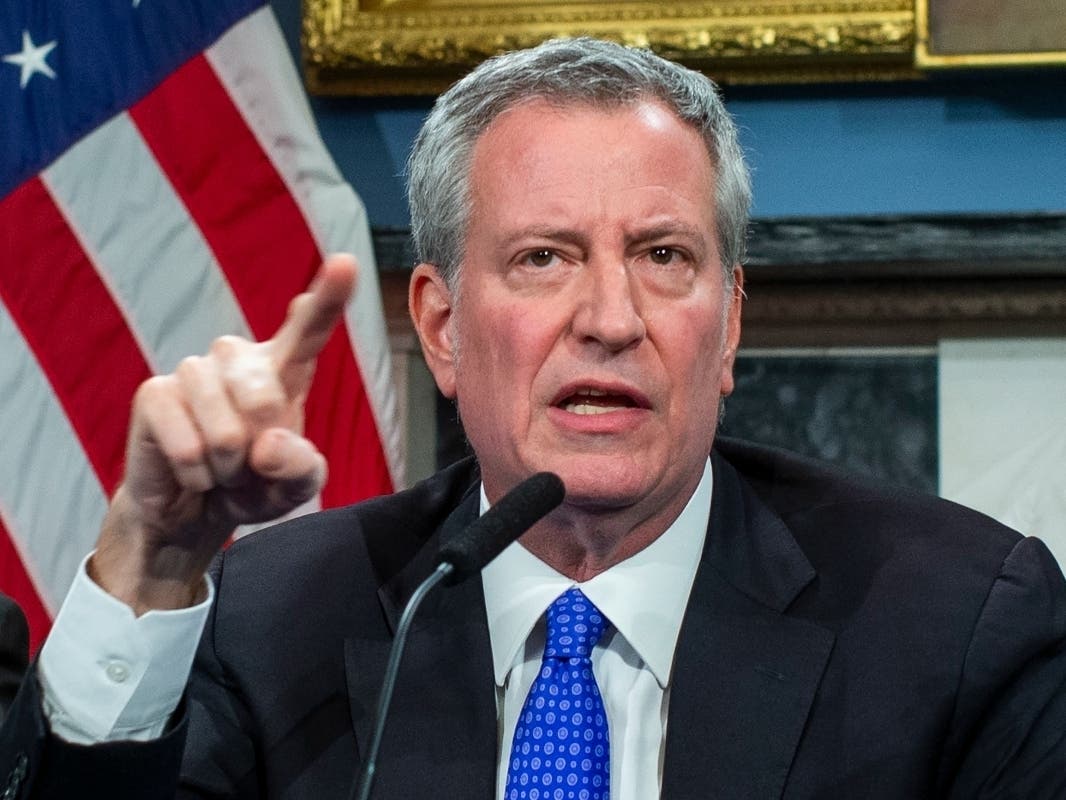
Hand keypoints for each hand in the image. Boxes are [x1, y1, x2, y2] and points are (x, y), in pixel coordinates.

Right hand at [90, 254, 357, 613]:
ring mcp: (193, 369)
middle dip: (260, 451)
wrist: (192, 510)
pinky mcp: (155, 393)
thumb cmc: (254, 486)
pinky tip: (192, 470)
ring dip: (228, 468)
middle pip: (265, 399)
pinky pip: (189, 448)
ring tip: (221, 466)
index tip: (345, 264)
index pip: (310, 328)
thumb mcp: (295, 486)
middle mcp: (240, 357)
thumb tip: (268, 446)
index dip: (328, 297)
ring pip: (225, 433)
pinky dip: (197, 475)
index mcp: (286, 367)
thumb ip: (302, 469)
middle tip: (249, 465)